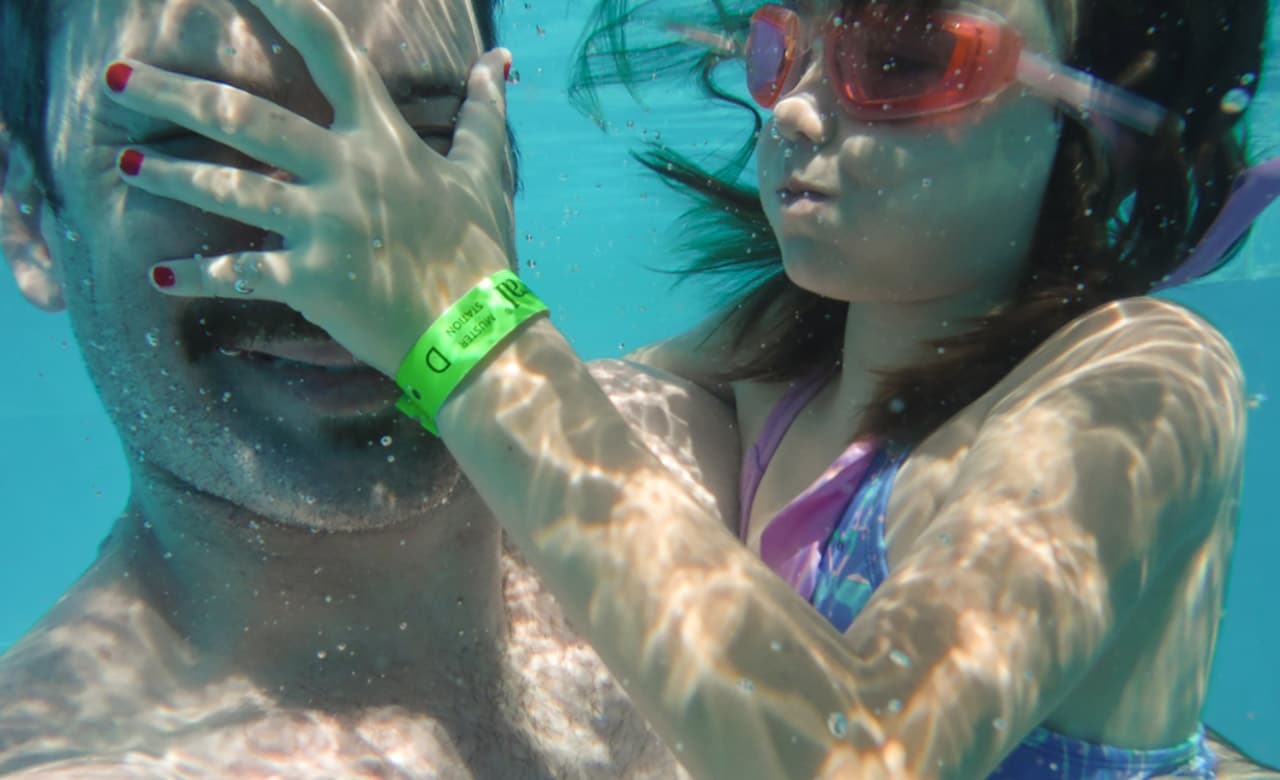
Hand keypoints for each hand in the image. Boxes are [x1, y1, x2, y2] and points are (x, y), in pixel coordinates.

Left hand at [102, 0, 516, 377]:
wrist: (479, 335)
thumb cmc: (481, 251)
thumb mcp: (484, 174)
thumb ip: (483, 111)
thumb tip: (499, 57)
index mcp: (382, 140)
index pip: (331, 53)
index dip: (287, 7)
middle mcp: (346, 172)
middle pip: (245, 117)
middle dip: (175, 93)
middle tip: (117, 78)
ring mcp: (325, 226)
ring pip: (229, 189)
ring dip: (171, 177)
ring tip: (125, 167)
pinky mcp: (310, 281)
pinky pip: (239, 273)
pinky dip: (196, 276)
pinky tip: (157, 277)